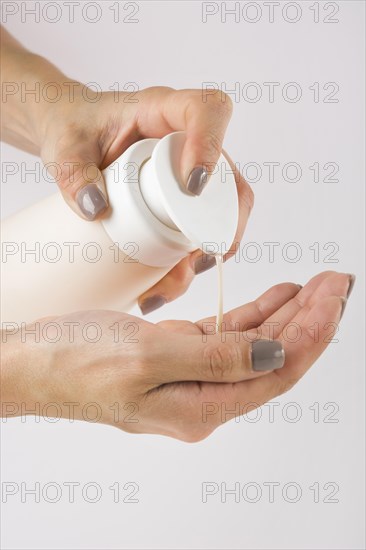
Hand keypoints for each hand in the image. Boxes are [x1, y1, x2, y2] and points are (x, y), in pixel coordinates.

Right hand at [1, 271, 352, 441]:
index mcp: (199, 408)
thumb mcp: (147, 358)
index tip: (335, 295)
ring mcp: (191, 376)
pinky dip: (256, 314)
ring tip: (318, 285)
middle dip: (310, 319)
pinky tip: (277, 296)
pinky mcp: (178, 356)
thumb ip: (216, 358)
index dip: (312, 333)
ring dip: (288, 314)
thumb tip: (274, 357)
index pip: (276, 372)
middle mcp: (202, 398)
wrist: (32, 361)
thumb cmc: (75, 360)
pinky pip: (230, 336)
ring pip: (256, 346)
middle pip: (274, 358)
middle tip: (338, 281)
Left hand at [40, 85, 253, 312]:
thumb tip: (96, 209)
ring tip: (175, 281)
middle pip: (229, 178)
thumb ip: (72, 173)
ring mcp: (190, 170)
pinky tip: (169, 279)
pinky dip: (191, 257)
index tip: (191, 186)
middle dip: (221, 225)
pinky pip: (202, 226)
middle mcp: (187, 141)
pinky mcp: (183, 197)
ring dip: (208, 250)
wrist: (71, 136)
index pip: (207, 111)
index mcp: (163, 110)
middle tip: (196, 259)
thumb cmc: (72, 128)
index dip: (211, 147)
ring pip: (222, 211)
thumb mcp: (63, 147)